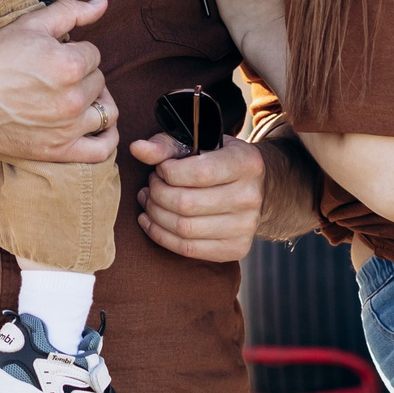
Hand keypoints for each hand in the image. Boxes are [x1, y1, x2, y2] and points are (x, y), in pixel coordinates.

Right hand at [0, 0, 116, 163]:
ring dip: (94, 103)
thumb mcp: (30, 24)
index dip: (74, 52)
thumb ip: (71, 11)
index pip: (94, 55)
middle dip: (83, 76)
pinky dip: (107, 139)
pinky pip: (101, 150)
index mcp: (69, 64)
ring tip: (73, 98)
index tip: (52, 58)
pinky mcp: (57, 151)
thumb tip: (103, 4)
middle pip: (100, 83)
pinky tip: (94, 126)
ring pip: (106, 112)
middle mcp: (72, 98)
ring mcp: (66, 128)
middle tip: (55, 77)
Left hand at [131, 133, 265, 261]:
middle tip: (151, 186)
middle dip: (157, 194)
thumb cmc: (220, 160)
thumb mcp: (200, 143)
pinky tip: (150, 221)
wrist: (256, 188)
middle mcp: (250, 197)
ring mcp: (245, 227)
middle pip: (187, 204)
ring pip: (184, 228)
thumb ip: (167, 145)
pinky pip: (188, 249)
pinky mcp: (235, 249)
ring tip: (149, 201)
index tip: (161, 168)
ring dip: (155, 215)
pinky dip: (161, 235)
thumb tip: (137, 149)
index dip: (168, 172)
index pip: (199, 173)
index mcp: (246, 164)